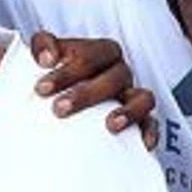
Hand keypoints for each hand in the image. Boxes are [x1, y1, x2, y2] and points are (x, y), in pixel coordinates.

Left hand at [31, 31, 157, 146]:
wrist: (64, 97)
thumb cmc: (57, 76)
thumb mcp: (46, 56)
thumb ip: (43, 46)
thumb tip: (46, 57)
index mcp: (100, 53)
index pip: (91, 55)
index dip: (67, 71)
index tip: (40, 88)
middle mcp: (119, 72)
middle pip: (115, 76)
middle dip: (87, 94)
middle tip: (58, 109)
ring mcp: (131, 95)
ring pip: (142, 98)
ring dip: (128, 111)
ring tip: (110, 126)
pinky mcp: (140, 119)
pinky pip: (151, 123)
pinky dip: (150, 132)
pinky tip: (143, 145)